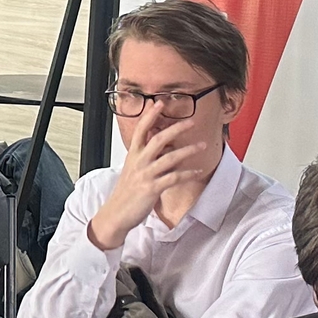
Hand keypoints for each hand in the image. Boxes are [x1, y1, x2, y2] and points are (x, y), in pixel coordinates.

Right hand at [89, 114, 220, 248]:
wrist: (116, 214)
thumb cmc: (125, 193)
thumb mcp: (132, 169)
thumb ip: (146, 157)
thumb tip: (161, 148)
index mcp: (133, 155)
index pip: (141, 130)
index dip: (150, 116)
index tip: (158, 103)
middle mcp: (139, 162)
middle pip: (158, 139)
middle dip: (176, 128)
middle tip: (191, 121)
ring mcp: (146, 175)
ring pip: (170, 158)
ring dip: (188, 150)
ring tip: (201, 145)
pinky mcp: (152, 189)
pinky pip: (174, 178)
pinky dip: (188, 174)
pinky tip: (197, 171)